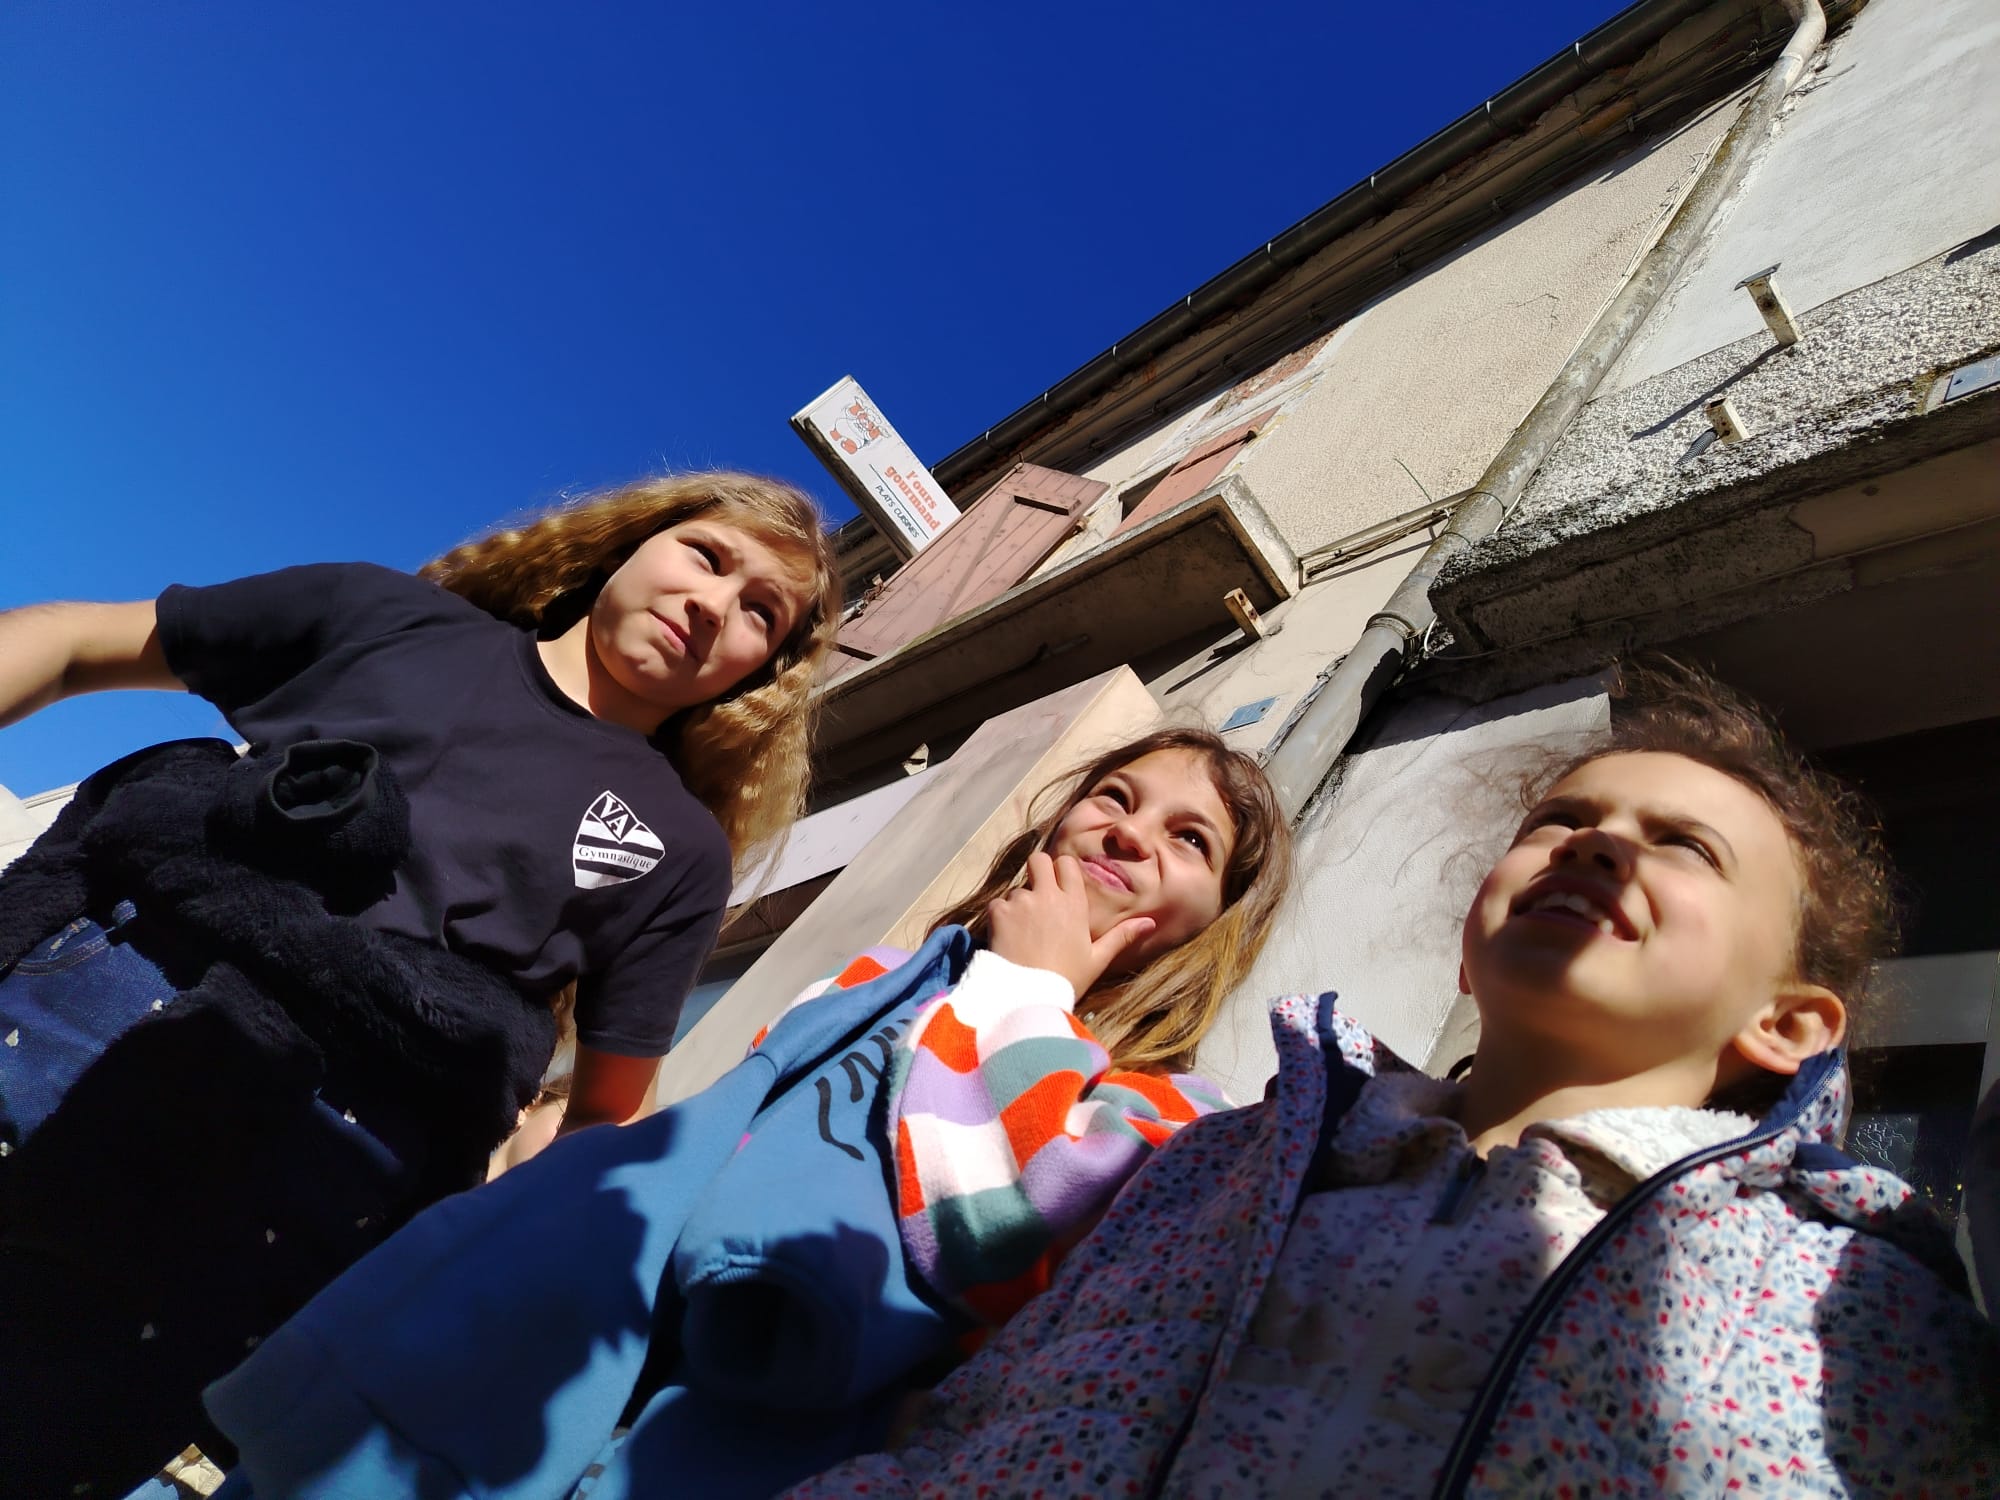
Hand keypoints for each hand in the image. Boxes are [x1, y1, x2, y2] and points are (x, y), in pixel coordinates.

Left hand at [985, 852, 1155, 999]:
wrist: (1030, 997)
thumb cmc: (1066, 980)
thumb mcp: (1097, 959)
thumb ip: (1121, 936)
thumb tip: (1149, 923)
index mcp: (1074, 904)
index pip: (1066, 864)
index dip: (1060, 871)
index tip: (1059, 886)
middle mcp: (1048, 896)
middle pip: (1038, 860)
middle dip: (1037, 871)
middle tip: (1037, 894)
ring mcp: (1022, 902)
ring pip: (1016, 888)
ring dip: (1018, 903)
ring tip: (1023, 932)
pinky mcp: (999, 913)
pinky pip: (997, 904)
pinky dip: (999, 917)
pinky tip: (1007, 938)